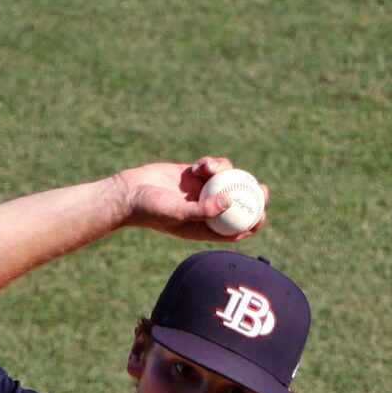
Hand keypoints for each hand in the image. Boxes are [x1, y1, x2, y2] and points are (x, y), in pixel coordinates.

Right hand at [111, 158, 252, 242]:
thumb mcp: (177, 213)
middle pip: (237, 203)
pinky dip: (211, 163)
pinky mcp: (193, 175)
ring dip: (225, 171)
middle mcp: (205, 209)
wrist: (129, 193)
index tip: (263, 214)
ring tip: (210, 168)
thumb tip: (229, 203)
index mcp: (204, 227)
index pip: (234, 229)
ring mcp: (200, 191)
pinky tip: (202, 164)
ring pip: (226, 181)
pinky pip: (212, 167)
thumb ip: (203, 210)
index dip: (252, 223)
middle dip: (252, 195)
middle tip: (262, 187)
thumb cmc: (151, 210)